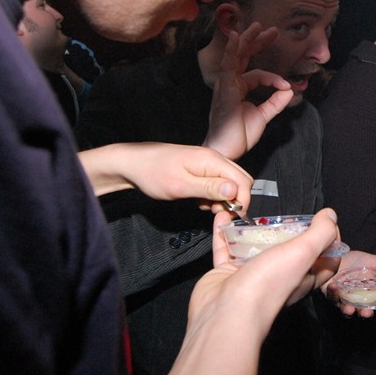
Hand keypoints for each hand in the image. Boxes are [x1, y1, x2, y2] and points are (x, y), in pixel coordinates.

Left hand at [79, 142, 252, 210]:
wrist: (132, 163)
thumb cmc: (152, 172)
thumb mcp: (181, 185)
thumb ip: (210, 188)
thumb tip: (234, 190)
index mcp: (212, 160)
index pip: (243, 181)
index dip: (241, 201)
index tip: (231, 215)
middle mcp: (214, 158)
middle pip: (241, 180)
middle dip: (235, 199)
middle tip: (217, 212)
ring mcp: (208, 163)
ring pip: (230, 183)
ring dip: (223, 198)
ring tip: (205, 206)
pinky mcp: (202, 168)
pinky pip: (219, 183)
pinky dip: (214, 195)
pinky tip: (200, 201)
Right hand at [160, 209, 340, 374]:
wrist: (225, 312)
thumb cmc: (267, 286)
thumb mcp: (302, 254)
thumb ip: (320, 234)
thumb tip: (331, 216)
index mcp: (304, 277)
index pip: (325, 261)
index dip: (328, 242)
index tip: (324, 223)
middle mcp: (280, 278)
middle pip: (289, 252)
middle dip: (288, 232)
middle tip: (286, 216)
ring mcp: (252, 276)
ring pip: (255, 249)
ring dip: (253, 230)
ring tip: (253, 213)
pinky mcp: (228, 274)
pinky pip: (226, 248)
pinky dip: (224, 231)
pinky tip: (224, 216)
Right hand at [203, 22, 292, 159]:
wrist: (227, 149)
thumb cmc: (239, 134)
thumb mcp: (263, 115)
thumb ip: (275, 102)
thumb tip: (289, 90)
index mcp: (238, 88)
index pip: (258, 74)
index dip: (274, 78)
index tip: (287, 86)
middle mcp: (230, 83)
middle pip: (243, 57)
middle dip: (256, 42)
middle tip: (271, 30)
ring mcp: (225, 85)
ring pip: (235, 56)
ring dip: (246, 40)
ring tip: (256, 26)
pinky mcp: (224, 90)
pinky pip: (228, 66)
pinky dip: (231, 51)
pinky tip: (236, 37)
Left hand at [322, 250, 375, 317]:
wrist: (340, 255)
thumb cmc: (360, 261)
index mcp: (371, 294)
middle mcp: (358, 300)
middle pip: (362, 311)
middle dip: (365, 313)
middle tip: (367, 312)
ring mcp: (344, 299)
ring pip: (346, 310)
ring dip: (348, 310)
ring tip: (349, 309)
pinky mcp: (331, 294)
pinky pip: (331, 297)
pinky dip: (333, 293)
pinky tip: (334, 286)